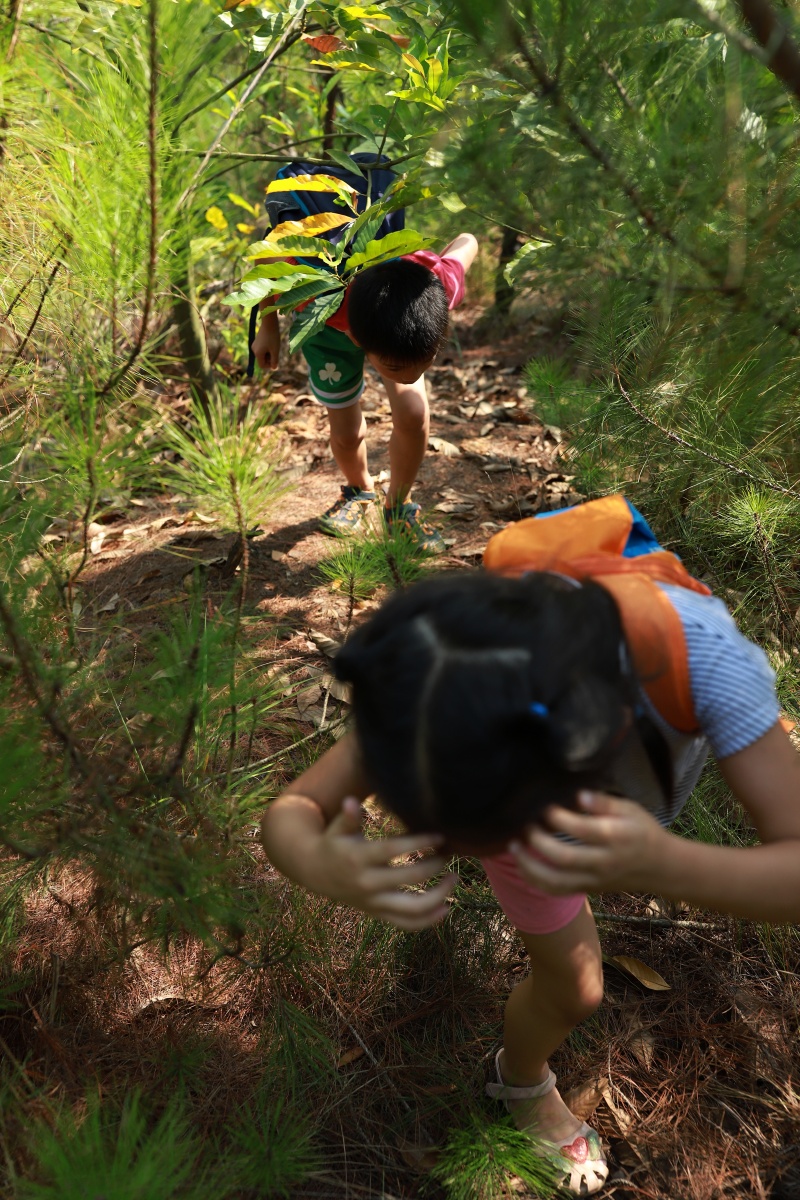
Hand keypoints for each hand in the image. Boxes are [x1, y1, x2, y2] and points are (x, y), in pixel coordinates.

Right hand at [252, 316, 279, 371]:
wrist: (269, 323)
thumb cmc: (273, 337)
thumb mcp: (275, 350)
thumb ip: (274, 361)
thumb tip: (274, 368)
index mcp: (258, 354)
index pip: (262, 365)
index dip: (269, 365)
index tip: (275, 359)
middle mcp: (254, 350)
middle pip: (262, 360)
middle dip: (269, 358)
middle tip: (276, 351)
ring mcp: (254, 345)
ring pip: (262, 354)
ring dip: (269, 353)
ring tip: (274, 346)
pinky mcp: (256, 341)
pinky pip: (262, 349)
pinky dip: (267, 349)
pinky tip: (271, 342)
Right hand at [308, 797, 454, 929]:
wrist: (314, 872)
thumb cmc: (333, 842)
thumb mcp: (337, 828)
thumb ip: (349, 817)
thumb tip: (350, 801)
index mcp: (358, 858)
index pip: (393, 850)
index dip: (419, 843)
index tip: (440, 836)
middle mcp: (367, 884)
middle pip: (409, 879)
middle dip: (434, 866)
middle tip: (450, 854)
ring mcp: (373, 902)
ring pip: (411, 909)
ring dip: (438, 897)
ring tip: (454, 879)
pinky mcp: (377, 914)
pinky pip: (406, 924)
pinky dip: (428, 921)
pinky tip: (446, 909)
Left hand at [509, 791, 669, 895]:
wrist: (660, 868)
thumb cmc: (643, 832)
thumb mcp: (631, 809)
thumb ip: (604, 803)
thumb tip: (578, 795)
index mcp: (616, 838)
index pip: (582, 829)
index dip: (558, 817)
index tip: (545, 805)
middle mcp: (604, 862)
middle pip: (564, 857)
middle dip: (538, 841)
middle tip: (525, 824)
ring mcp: (594, 880)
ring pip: (556, 881)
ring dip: (529, 866)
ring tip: (514, 846)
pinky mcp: (588, 889)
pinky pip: (557, 890)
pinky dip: (536, 880)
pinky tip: (523, 864)